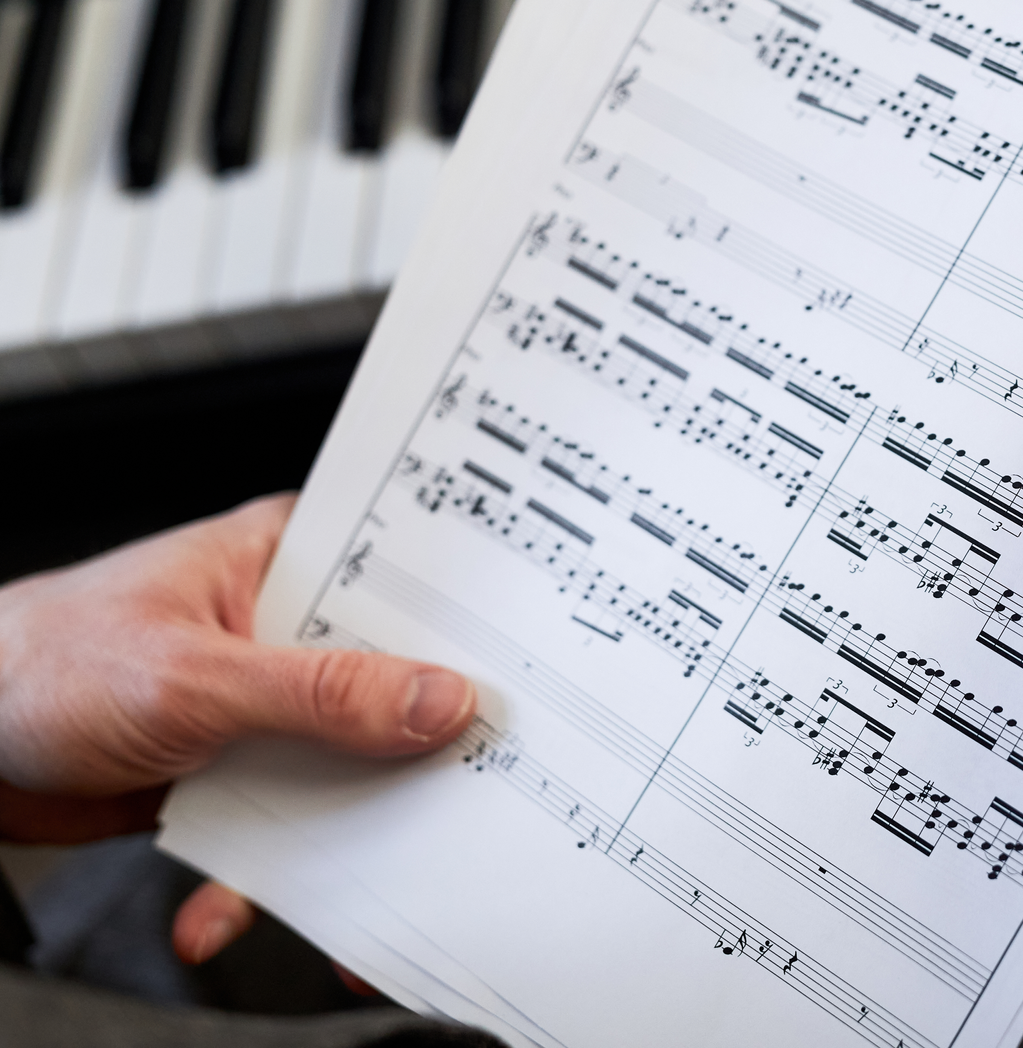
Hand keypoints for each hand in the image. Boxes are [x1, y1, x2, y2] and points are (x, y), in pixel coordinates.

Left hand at [0, 494, 476, 967]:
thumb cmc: (40, 663)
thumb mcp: (193, 678)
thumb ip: (320, 694)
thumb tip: (438, 700)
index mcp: (289, 559)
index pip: (409, 579)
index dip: (474, 625)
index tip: (525, 681)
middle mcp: (290, 626)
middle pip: (395, 685)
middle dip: (423, 756)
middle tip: (466, 801)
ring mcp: (268, 703)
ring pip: (350, 767)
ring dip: (351, 837)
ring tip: (365, 901)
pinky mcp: (239, 771)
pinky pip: (286, 827)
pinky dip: (263, 882)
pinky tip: (223, 913)